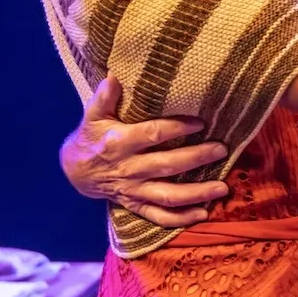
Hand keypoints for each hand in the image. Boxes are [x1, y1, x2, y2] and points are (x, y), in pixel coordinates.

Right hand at [60, 75, 229, 227]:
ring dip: (196, 194)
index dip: (177, 129)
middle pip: (166, 165)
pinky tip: (203, 214)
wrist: (74, 171)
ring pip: (167, 196)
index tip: (201, 122)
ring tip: (223, 188)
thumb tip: (114, 77)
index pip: (152, 135)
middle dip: (196, 158)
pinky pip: (158, 216)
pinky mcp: (135, 205)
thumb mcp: (93, 116)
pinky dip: (180, 219)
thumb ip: (104, 98)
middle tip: (222, 150)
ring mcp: (133, 190)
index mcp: (119, 143)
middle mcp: (128, 169)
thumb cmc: (91, 137)